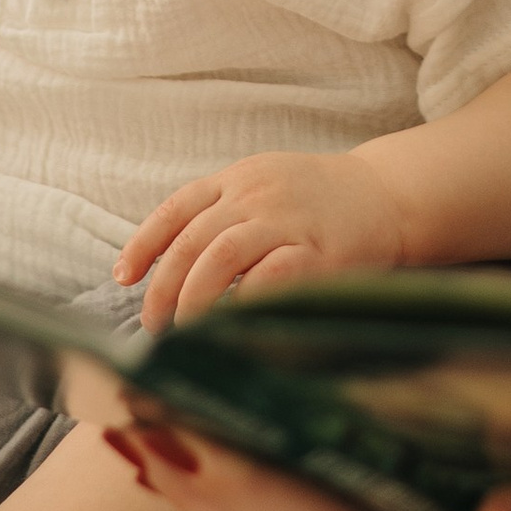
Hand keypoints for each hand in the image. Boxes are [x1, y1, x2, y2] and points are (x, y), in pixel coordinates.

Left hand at [119, 149, 410, 325]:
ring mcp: (286, 221)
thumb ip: (224, 214)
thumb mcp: (266, 187)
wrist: (386, 196)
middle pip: (192, 240)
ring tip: (185, 331)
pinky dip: (243, 301)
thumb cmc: (318, 203)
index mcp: (238, 179)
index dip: (144, 244)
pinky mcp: (316, 251)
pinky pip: (269, 276)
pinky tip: (232, 323)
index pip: (176, 209)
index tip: (124, 277)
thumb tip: (168, 267)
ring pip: (221, 256)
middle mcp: (256, 195)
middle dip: (164, 287)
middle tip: (156, 325)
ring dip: (194, 299)